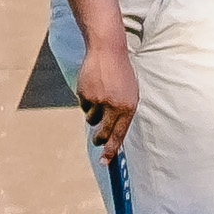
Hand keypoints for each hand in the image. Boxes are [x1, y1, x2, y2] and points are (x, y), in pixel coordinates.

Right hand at [77, 40, 140, 160]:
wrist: (108, 51)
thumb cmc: (121, 73)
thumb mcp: (129, 93)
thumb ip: (122, 111)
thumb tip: (112, 131)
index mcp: (128, 106)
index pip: (119, 134)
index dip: (111, 150)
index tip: (104, 162)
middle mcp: (113, 105)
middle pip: (102, 132)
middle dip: (99, 139)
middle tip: (97, 140)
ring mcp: (98, 100)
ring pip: (91, 118)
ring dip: (93, 113)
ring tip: (100, 97)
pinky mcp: (84, 93)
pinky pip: (83, 105)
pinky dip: (87, 100)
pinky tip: (93, 86)